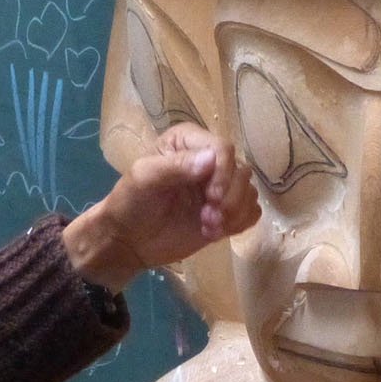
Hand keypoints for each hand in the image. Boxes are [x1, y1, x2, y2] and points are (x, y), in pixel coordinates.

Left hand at [64, 123, 259, 291]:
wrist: (129, 240)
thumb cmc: (130, 202)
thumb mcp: (144, 178)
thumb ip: (175, 166)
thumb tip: (212, 160)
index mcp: (189, 141)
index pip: (223, 148)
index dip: (223, 174)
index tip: (212, 198)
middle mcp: (209, 159)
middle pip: (241, 171)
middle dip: (230, 198)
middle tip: (208, 219)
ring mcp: (219, 186)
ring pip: (249, 192)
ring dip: (234, 213)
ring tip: (208, 228)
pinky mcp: (226, 211)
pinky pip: (251, 212)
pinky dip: (239, 223)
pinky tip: (214, 232)